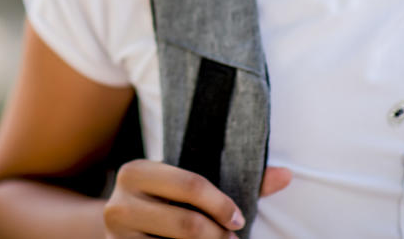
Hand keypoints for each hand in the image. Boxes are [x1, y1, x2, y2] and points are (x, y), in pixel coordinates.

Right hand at [103, 159, 291, 237]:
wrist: (120, 224)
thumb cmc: (165, 201)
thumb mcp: (186, 185)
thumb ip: (235, 181)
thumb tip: (286, 175)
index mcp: (136, 171)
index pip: (191, 185)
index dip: (222, 205)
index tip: (240, 220)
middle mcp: (119, 202)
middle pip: (187, 224)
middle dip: (218, 237)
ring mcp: (117, 234)